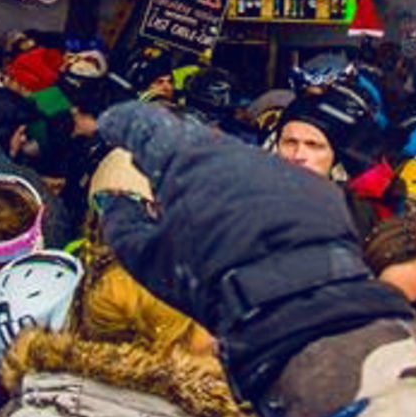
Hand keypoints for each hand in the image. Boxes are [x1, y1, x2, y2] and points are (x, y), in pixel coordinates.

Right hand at [96, 103, 410, 400]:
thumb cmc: (217, 280)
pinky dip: (251, 199)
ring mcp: (269, 165)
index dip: (123, 123)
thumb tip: (114, 206)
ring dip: (212, 180)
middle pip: (189, 143)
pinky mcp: (303, 185)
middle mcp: (227, 152)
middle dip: (168, 154)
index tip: (113, 123)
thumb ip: (122, 224)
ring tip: (199, 209)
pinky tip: (247, 228)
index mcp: (182, 160)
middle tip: (149, 164)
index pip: (144, 127)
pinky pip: (267, 184)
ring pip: (230, 164)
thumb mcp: (149, 259)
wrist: (295, 293)